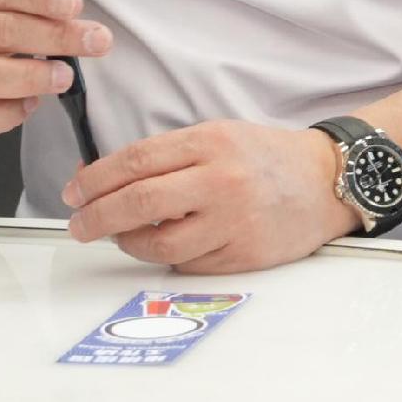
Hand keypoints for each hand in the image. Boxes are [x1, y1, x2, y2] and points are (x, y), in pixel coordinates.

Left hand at [61, 120, 355, 272]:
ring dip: (127, 243)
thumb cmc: (267, 159)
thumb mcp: (218, 137)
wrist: (328, 181)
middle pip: (137, 203)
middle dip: (96, 217)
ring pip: (158, 243)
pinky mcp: (244, 254)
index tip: (74, 193)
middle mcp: (221, 180)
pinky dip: (167, 257)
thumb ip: (165, 156)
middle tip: (79, 225)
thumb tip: (102, 178)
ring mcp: (234, 220)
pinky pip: (188, 264)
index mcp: (211, 143)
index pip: (134, 162)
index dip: (94, 180)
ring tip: (121, 238)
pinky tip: (165, 245)